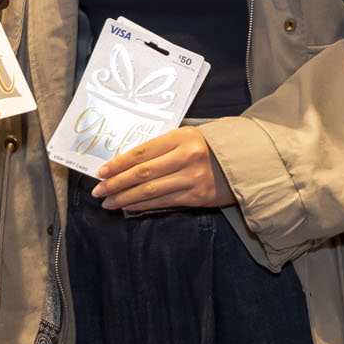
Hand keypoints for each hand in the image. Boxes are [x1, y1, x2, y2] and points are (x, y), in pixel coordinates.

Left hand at [93, 127, 230, 212]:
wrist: (245, 162)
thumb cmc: (210, 147)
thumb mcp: (188, 137)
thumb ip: (163, 146)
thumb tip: (128, 161)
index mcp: (181, 137)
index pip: (142, 152)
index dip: (119, 163)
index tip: (102, 171)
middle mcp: (186, 157)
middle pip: (142, 173)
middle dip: (117, 183)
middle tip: (99, 190)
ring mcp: (192, 178)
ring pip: (150, 190)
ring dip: (126, 198)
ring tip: (109, 202)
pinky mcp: (197, 196)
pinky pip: (164, 202)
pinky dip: (143, 205)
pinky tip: (129, 206)